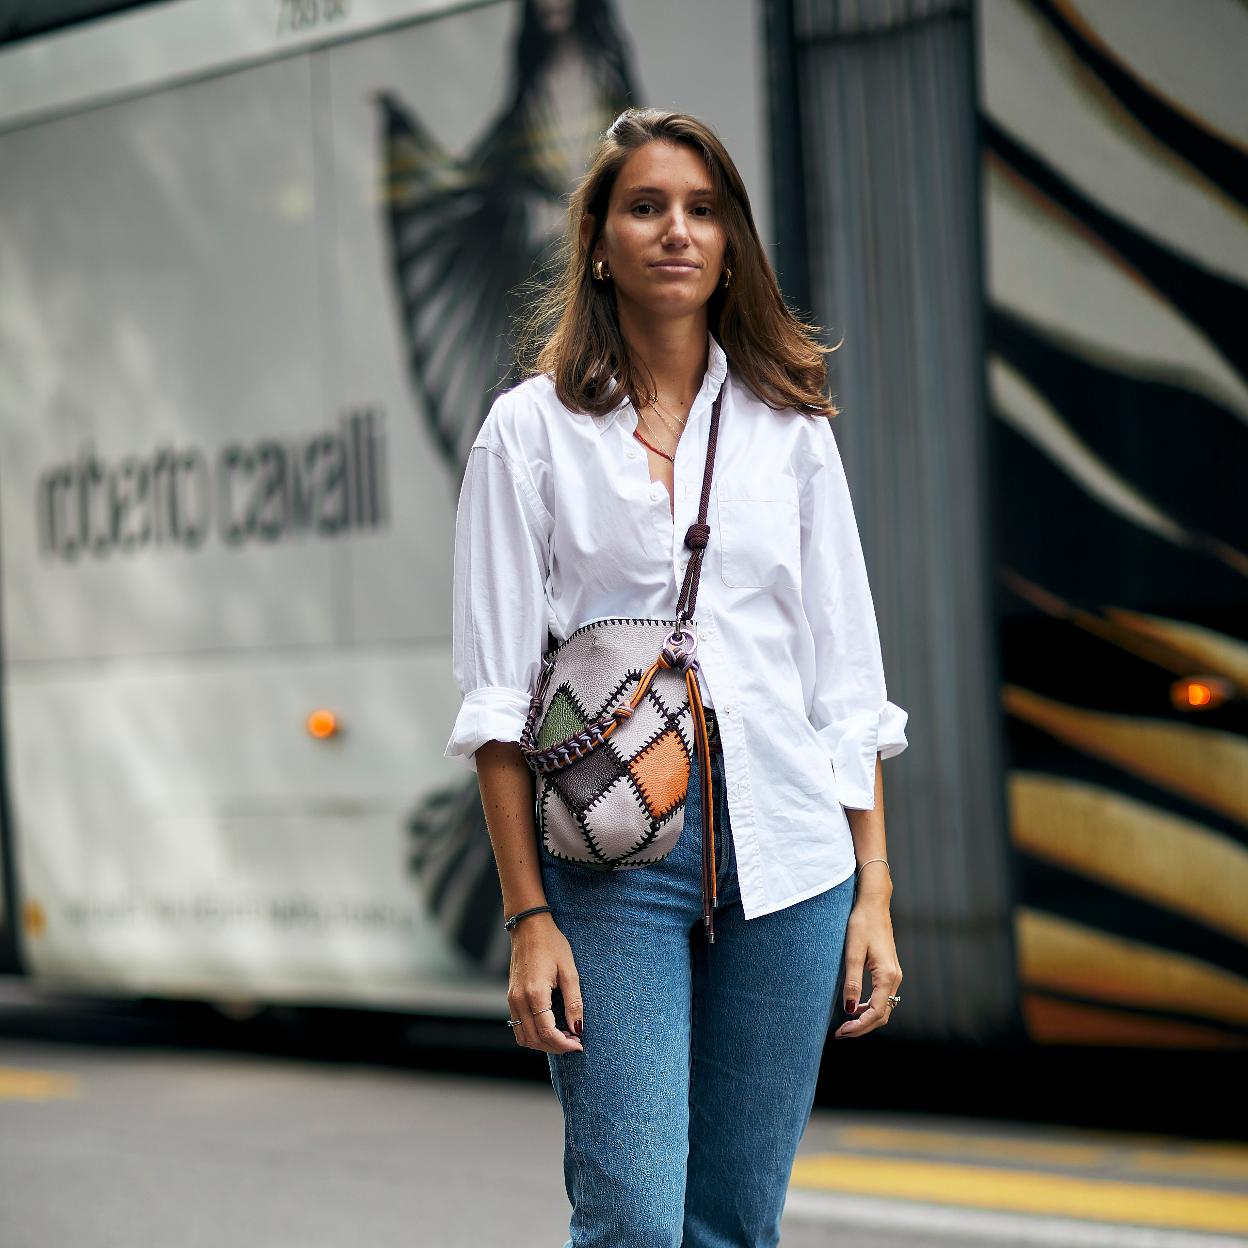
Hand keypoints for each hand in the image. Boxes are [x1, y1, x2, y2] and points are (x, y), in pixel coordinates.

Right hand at [506, 913, 584, 1053]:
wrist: (529, 927)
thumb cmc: (551, 944)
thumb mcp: (569, 971)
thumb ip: (574, 1001)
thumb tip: (578, 1028)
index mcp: (535, 993)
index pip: (547, 1032)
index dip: (564, 1044)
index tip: (579, 1044)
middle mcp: (519, 999)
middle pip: (534, 1039)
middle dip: (555, 1047)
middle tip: (574, 1042)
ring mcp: (512, 999)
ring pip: (523, 1037)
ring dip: (543, 1044)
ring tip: (563, 1037)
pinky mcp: (511, 997)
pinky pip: (518, 1026)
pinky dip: (533, 1034)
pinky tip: (550, 1028)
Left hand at [833, 893, 901, 1039]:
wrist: (874, 904)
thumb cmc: (862, 924)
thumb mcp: (852, 952)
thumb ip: (852, 982)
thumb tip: (850, 1010)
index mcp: (886, 976)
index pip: (876, 1012)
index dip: (859, 1026)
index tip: (842, 1032)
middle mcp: (895, 978)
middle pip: (882, 1014)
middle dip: (863, 1027)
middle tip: (841, 1033)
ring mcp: (894, 974)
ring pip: (884, 1007)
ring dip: (867, 1019)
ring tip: (847, 1024)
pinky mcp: (890, 970)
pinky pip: (883, 997)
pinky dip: (871, 1007)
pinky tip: (856, 1007)